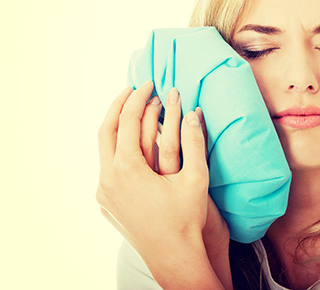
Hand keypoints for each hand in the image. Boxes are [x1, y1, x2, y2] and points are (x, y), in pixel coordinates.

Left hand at [96, 81, 230, 288]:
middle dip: (120, 105)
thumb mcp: (195, 177)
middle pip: (106, 129)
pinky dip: (117, 149)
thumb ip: (195, 141)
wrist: (173, 256)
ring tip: (131, 113)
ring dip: (116, 127)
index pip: (127, 120)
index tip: (150, 84)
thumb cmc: (186, 219)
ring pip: (103, 149)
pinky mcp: (106, 203)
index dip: (139, 98)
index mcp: (127, 168)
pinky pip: (107, 167)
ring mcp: (104, 192)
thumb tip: (195, 112)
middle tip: (134, 89)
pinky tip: (131, 147)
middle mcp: (108, 178)